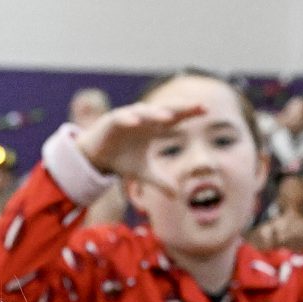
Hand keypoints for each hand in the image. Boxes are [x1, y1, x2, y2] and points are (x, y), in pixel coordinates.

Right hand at [72, 101, 203, 194]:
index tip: (206, 110)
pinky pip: (121, 118)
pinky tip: (136, 122)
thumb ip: (160, 181)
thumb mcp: (143, 173)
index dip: (190, 113)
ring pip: (145, 112)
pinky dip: (128, 119)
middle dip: (181, 108)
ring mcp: (129, 117)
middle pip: (165, 110)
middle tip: (197, 106)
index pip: (176, 117)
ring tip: (168, 117)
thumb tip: (177, 195)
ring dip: (156, 114)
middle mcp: (144, 119)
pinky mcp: (112, 121)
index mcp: (154, 127)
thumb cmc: (122, 159)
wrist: (96, 157)